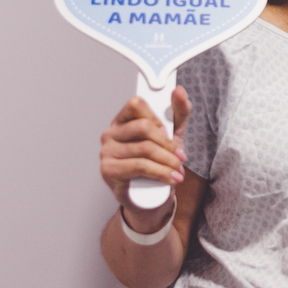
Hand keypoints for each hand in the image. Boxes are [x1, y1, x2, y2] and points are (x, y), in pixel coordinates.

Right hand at [100, 87, 191, 223]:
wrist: (150, 197)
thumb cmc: (158, 161)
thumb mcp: (172, 135)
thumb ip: (178, 112)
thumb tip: (178, 90)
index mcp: (123, 120)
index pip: (135, 104)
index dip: (155, 116)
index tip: (168, 131)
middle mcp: (110, 133)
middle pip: (143, 127)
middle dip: (167, 144)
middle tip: (181, 157)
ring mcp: (106, 152)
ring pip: (144, 149)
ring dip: (168, 162)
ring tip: (179, 171)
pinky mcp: (108, 170)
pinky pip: (139, 166)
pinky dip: (161, 172)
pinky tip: (171, 179)